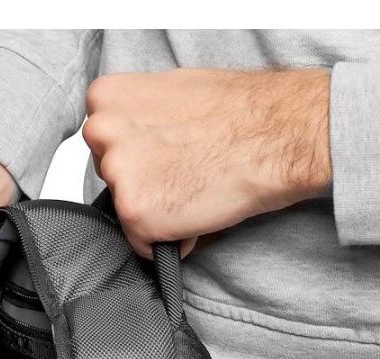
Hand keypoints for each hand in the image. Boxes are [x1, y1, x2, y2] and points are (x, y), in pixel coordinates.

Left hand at [82, 68, 330, 256]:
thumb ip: (138, 117)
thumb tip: (133, 142)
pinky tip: (195, 214)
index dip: (138, 157)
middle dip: (142, 184)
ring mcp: (117, 175)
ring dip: (157, 212)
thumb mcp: (169, 92)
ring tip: (194, 189)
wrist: (277, 134)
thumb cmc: (237, 112)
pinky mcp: (135, 214)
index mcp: (105, 98)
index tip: (163, 156)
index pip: (104, 145)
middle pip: (111, 179)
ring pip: (127, 211)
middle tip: (183, 172)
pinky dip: (168, 240)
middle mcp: (102, 133)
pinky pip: (142, 244)